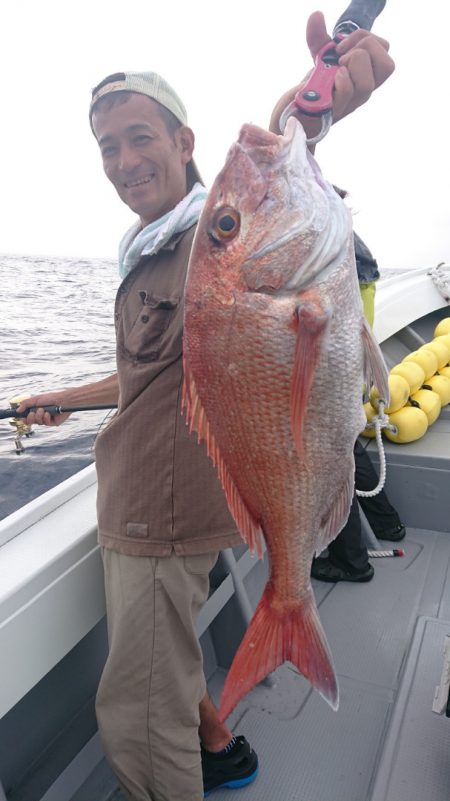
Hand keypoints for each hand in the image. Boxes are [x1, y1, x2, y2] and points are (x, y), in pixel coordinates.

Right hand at [16, 392, 72, 426]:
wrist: (63, 400)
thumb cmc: (51, 398)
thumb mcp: (36, 399)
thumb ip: (26, 404)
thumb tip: (17, 410)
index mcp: (35, 410)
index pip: (27, 417)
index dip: (24, 418)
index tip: (22, 417)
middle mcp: (40, 416)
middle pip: (31, 422)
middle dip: (30, 418)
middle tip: (32, 413)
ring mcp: (46, 420)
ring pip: (38, 422)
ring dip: (39, 416)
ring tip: (43, 410)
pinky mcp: (53, 423)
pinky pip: (46, 423)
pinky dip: (46, 418)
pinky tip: (49, 413)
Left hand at [270, 11, 394, 137]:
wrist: (295, 112)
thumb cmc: (314, 87)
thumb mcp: (319, 58)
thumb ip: (320, 36)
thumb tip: (317, 16)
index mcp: (366, 74)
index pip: (386, 50)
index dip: (366, 38)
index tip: (342, 45)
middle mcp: (363, 91)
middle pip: (387, 66)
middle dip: (363, 49)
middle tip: (341, 56)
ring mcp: (350, 104)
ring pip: (367, 83)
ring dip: (350, 65)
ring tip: (335, 69)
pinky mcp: (333, 112)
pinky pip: (347, 93)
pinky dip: (339, 79)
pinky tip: (329, 79)